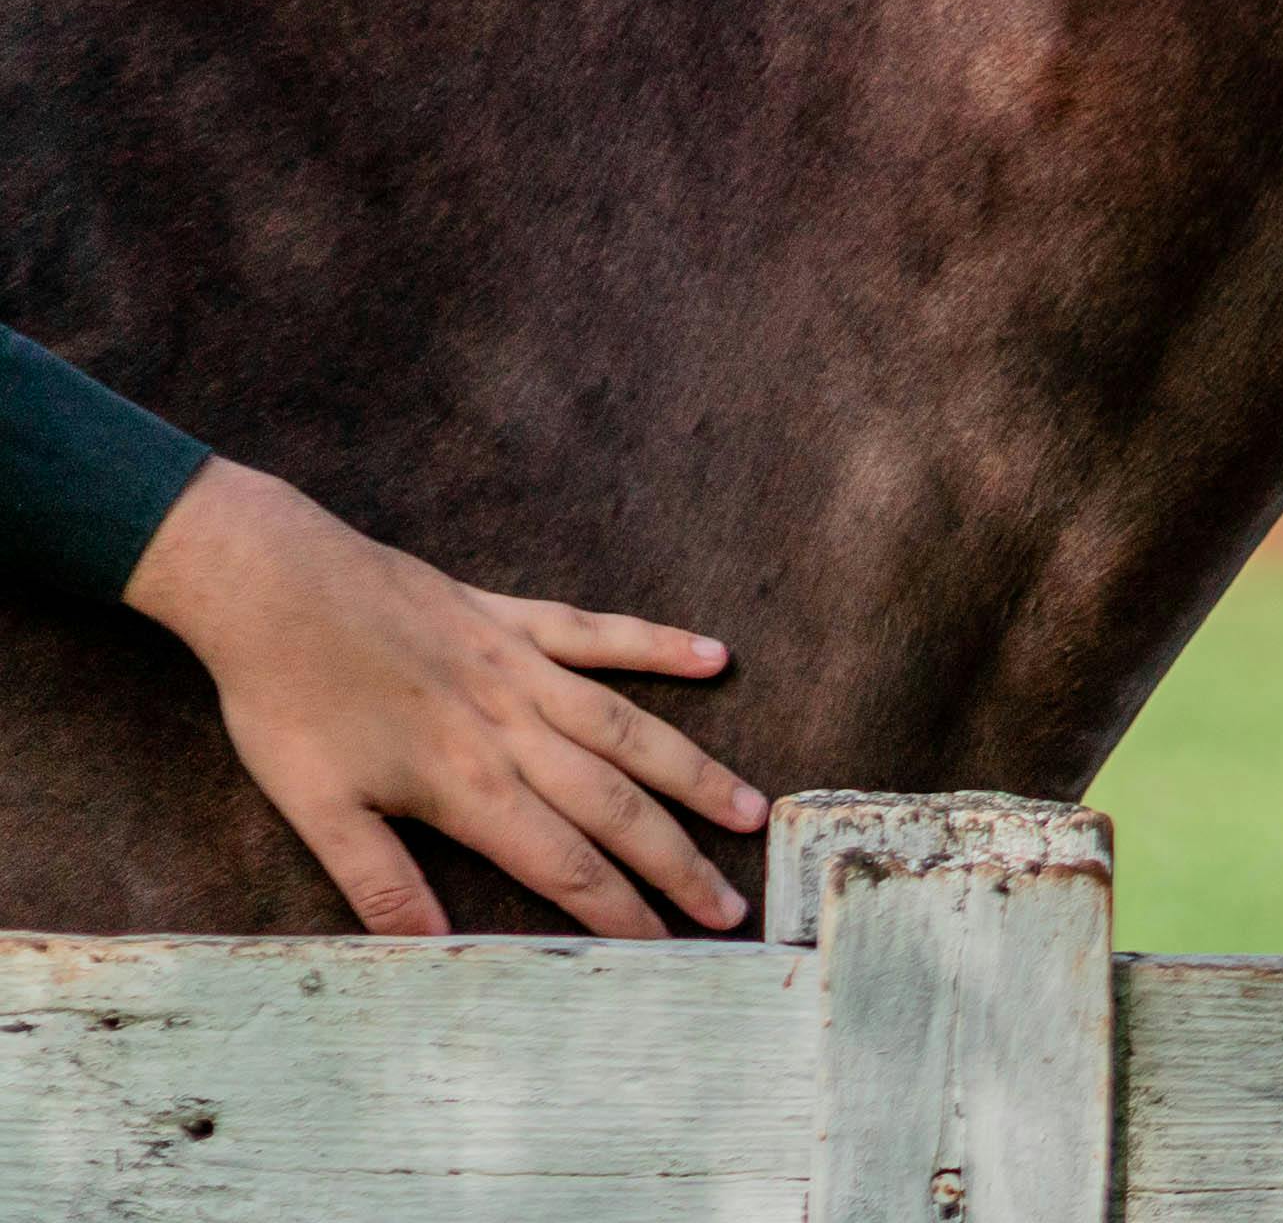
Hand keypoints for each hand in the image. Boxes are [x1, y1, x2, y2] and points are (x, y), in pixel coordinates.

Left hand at [121, 462, 766, 938]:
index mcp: (467, 783)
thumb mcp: (314, 808)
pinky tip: (716, 658)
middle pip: (616, 806)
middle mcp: (514, 728)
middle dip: (678, 861)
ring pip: (632, 729)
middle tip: (731, 905)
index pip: (563, 863)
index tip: (669, 948)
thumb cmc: (286, 702)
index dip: (619, 911)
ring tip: (750, 808)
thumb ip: (381, 881)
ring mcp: (524, 668)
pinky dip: (661, 645)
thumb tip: (432, 950)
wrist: (276, 588)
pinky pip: (604, 634)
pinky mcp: (517, 620)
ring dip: (694, 773)